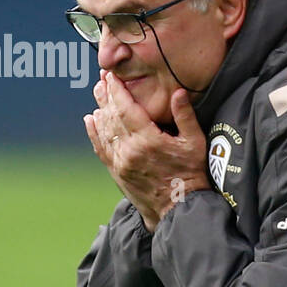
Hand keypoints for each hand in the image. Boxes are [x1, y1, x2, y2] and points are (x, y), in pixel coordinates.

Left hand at [84, 71, 209, 231]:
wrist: (178, 209)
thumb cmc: (191, 176)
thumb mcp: (195, 144)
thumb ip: (185, 116)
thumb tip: (178, 92)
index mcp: (149, 140)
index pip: (126, 108)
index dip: (117, 90)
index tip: (111, 76)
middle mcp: (130, 150)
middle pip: (111, 116)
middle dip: (106, 95)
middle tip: (102, 79)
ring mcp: (121, 162)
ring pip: (104, 130)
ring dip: (99, 109)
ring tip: (98, 93)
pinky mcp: (117, 172)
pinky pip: (100, 148)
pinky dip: (93, 132)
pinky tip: (91, 119)